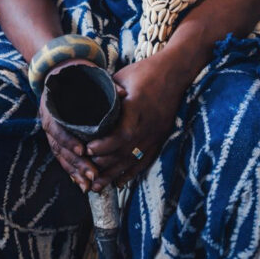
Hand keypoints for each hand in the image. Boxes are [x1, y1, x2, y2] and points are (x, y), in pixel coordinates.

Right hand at [39, 58, 125, 192]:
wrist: (60, 73)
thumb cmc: (76, 76)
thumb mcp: (85, 76)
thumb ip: (103, 85)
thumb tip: (122, 92)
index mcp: (53, 107)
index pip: (58, 128)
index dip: (69, 141)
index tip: (83, 150)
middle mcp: (49, 121)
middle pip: (60, 148)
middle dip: (76, 163)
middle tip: (93, 175)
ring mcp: (52, 132)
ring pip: (61, 157)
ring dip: (75, 172)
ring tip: (89, 185)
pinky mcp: (57, 140)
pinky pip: (63, 159)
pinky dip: (72, 171)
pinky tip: (82, 183)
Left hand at [86, 54, 183, 191]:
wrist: (175, 72)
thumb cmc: (145, 71)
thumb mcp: (122, 77)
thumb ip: (106, 92)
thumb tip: (85, 103)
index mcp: (137, 107)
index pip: (122, 133)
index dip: (104, 145)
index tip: (87, 150)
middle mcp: (148, 124)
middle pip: (126, 151)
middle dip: (104, 164)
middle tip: (86, 170)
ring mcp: (156, 133)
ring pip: (133, 160)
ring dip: (114, 175)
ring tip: (97, 187)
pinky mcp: (160, 137)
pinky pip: (145, 160)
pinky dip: (131, 173)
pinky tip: (119, 182)